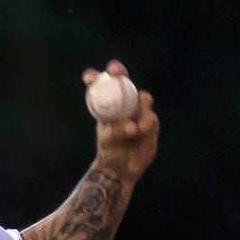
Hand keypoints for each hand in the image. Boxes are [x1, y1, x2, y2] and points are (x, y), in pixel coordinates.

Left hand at [85, 59, 158, 183]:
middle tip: (114, 72)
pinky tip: (140, 131)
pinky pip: (151, 117)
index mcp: (108, 105)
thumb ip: (116, 131)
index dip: (96, 77)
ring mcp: (139, 111)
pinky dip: (145, 123)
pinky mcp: (151, 121)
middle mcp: (124, 103)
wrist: (123, 167)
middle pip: (124, 80)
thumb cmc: (110, 150)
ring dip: (138, 107)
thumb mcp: (107, 140)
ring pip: (143, 97)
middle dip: (118, 72)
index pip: (102, 86)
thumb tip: (132, 126)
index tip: (88, 77)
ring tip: (133, 128)